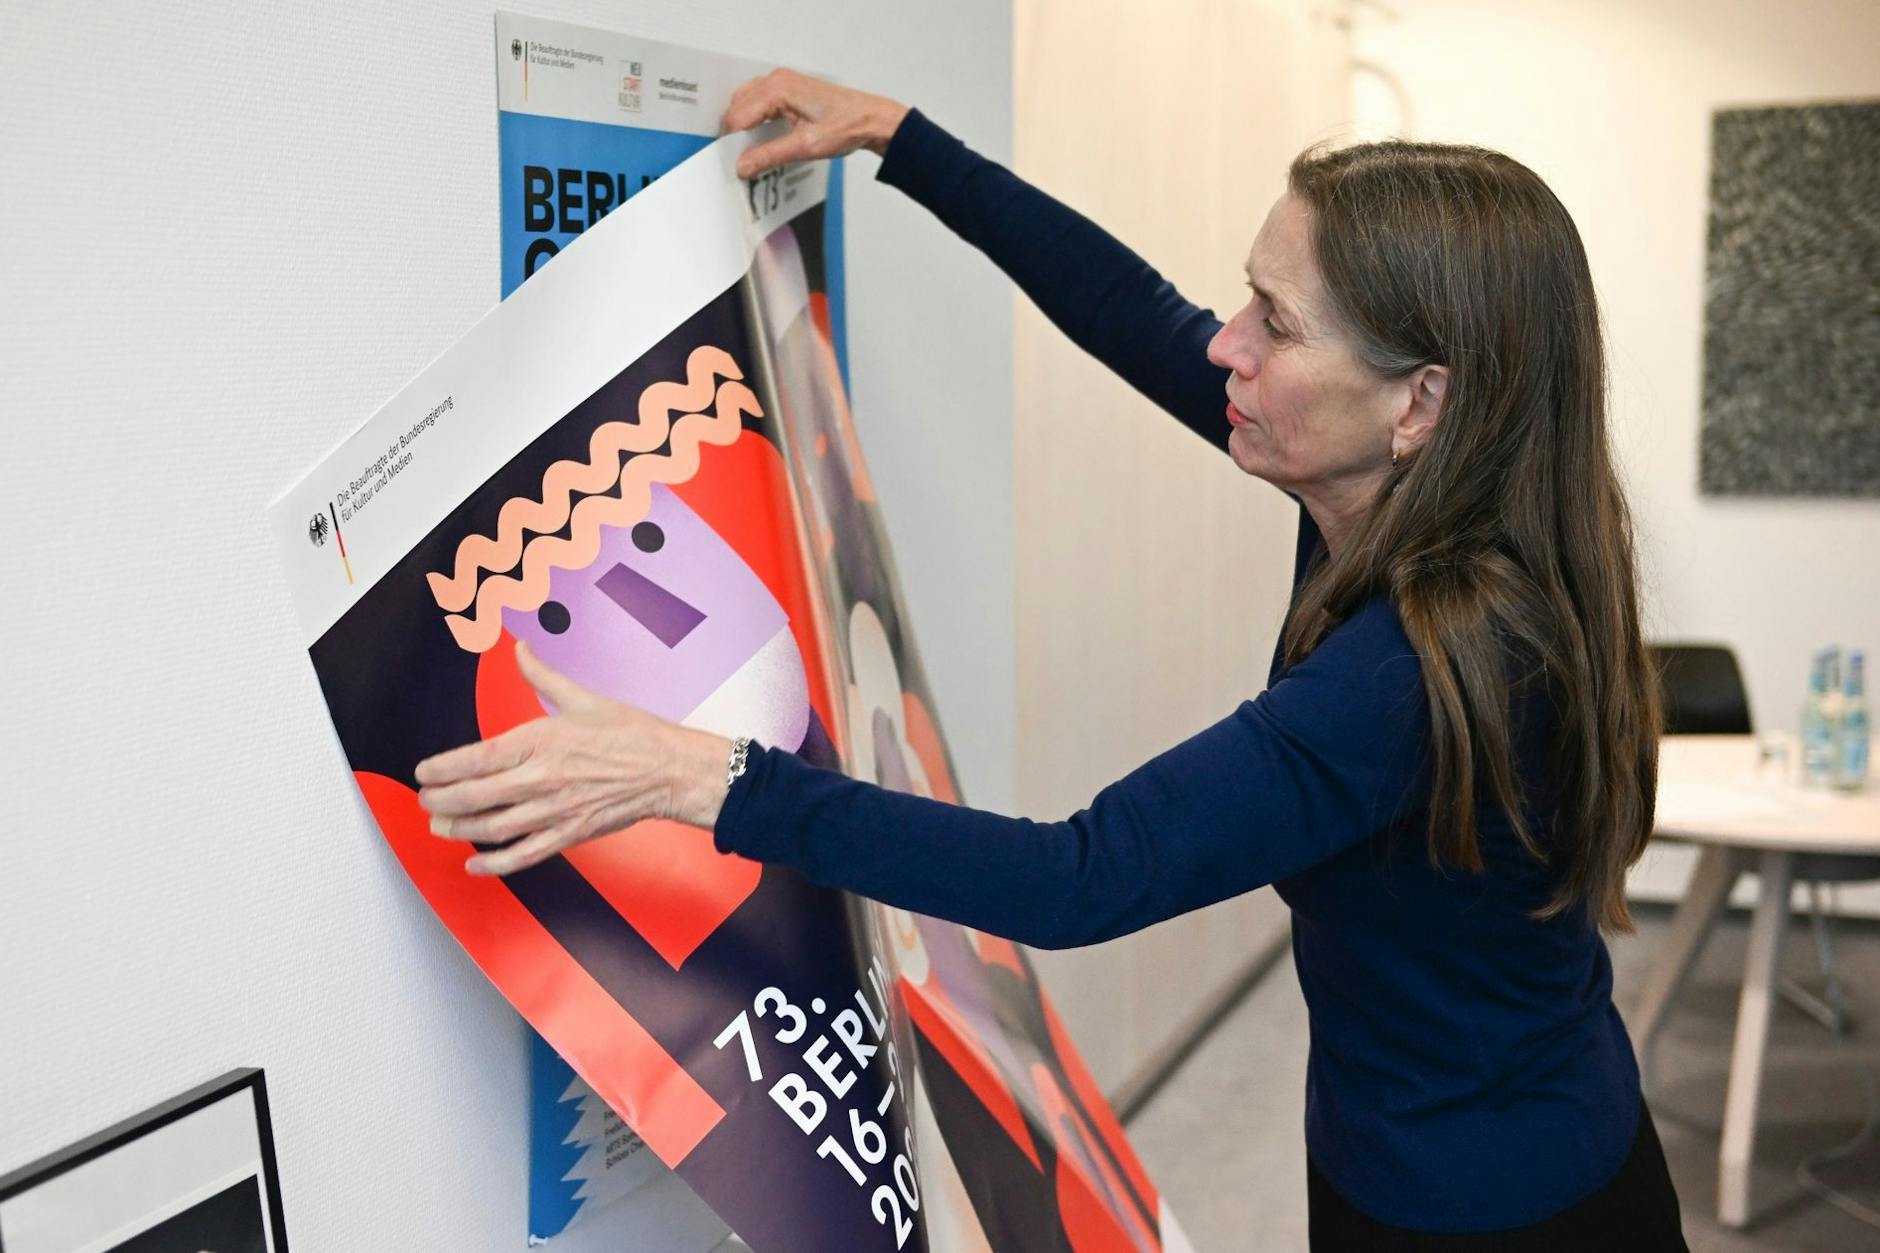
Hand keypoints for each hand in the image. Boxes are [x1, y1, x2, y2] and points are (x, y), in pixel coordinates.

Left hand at [414, 640, 732, 875]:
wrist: (670, 769)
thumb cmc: (632, 733)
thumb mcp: (583, 698)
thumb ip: (543, 675)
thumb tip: (521, 649)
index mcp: (540, 740)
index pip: (475, 757)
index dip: (442, 768)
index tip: (424, 771)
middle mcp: (541, 778)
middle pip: (474, 796)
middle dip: (440, 801)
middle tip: (424, 800)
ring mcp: (554, 810)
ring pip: (492, 827)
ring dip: (458, 828)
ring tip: (439, 825)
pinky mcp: (569, 834)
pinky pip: (523, 854)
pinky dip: (494, 863)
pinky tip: (475, 863)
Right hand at [722, 69, 909, 179]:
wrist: (871, 119)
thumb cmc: (846, 125)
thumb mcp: (805, 146)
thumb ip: (769, 155)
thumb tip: (742, 166)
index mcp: (777, 88)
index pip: (737, 116)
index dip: (732, 143)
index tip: (733, 165)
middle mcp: (776, 80)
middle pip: (737, 108)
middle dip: (736, 135)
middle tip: (741, 162)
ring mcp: (781, 82)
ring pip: (745, 104)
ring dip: (744, 127)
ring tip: (751, 152)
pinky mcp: (787, 90)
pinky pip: (759, 103)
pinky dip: (755, 121)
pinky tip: (762, 139)